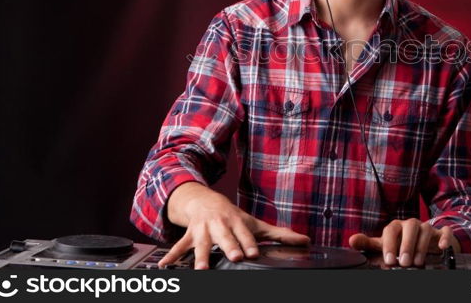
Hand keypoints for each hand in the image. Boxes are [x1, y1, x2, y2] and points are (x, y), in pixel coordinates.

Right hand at [159, 183, 309, 268]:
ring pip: (202, 244)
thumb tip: (306, 241)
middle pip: (226, 237)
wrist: (204, 201)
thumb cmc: (233, 216)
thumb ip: (280, 234)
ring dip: (201, 256)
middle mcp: (220, 225)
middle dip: (229, 246)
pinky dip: (171, 256)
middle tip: (235, 257)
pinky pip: (179, 247)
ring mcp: (203, 231)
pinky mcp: (189, 236)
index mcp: (237, 223)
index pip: (246, 234)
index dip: (250, 243)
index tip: (253, 253)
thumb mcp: (255, 223)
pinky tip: (164, 267)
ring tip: (201, 270)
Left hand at [348, 218, 459, 266]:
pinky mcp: (441, 233)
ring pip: (425, 228)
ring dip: (421, 245)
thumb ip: (368, 243)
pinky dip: (444, 238)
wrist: (426, 241)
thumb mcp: (385, 244)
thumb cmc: (402, 243)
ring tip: (418, 262)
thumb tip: (351, 240)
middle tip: (403, 262)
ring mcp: (427, 227)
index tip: (389, 260)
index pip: (391, 230)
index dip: (389, 244)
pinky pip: (445, 231)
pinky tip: (441, 248)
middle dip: (406, 245)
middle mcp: (411, 224)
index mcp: (397, 226)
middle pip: (409, 227)